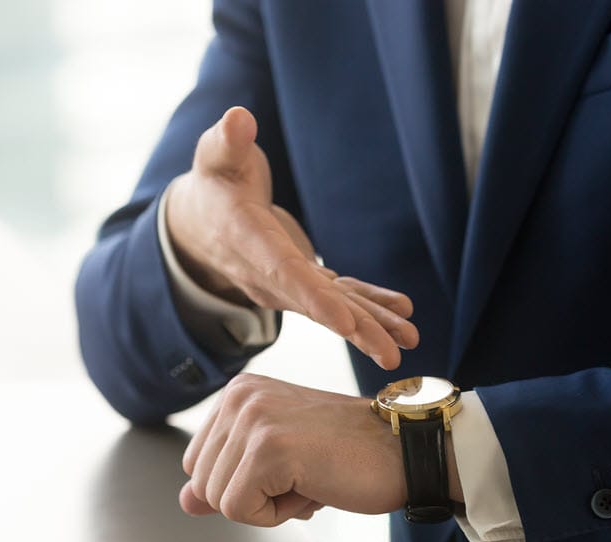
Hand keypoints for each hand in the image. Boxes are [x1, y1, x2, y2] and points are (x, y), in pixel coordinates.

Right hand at [165, 106, 418, 369]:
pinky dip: (370, 307)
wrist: (202, 221)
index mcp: (247, 240)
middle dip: (355, 328)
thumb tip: (239, 120)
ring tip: (408, 341)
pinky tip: (402, 315)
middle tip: (390, 353)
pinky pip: (340, 297)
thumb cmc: (214, 180)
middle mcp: (268, 273)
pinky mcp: (304, 282)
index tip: (344, 322)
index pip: (284, 273)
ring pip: (334, 308)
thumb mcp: (215, 156)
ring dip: (372, 326)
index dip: (315, 298)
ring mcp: (288, 283)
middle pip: (317, 304)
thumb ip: (226, 141)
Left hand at [179, 374, 408, 525]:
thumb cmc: (351, 456)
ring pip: (219, 500)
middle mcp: (240, 396)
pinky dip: (277, 515)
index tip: (293, 465)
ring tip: (311, 477)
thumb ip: (229, 478)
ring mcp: (253, 418)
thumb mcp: (280, 464)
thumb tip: (185, 503)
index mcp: (240, 392)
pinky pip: (240, 510)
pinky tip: (312, 487)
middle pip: (201, 482)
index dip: (244, 483)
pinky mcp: (267, 448)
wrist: (404, 452)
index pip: (197, 463)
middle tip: (304, 474)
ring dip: (268, 506)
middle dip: (253, 496)